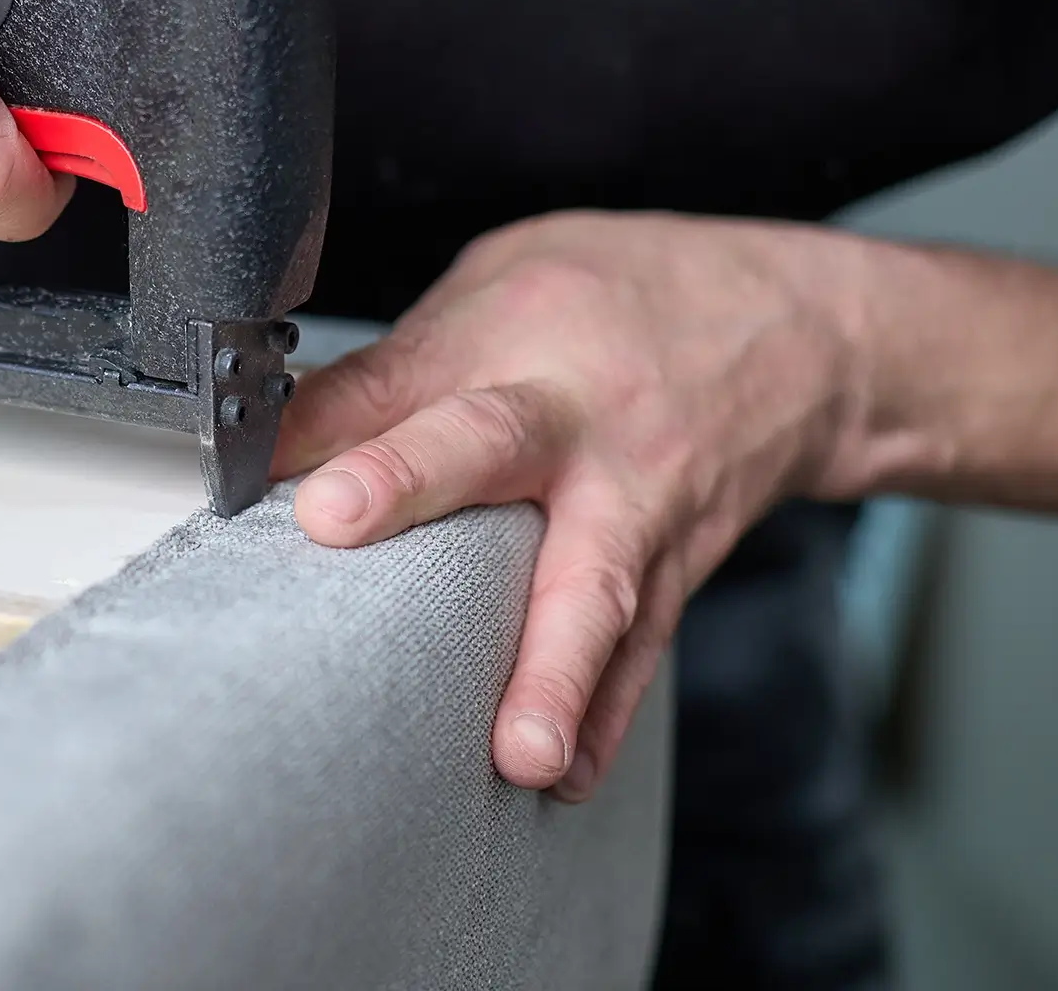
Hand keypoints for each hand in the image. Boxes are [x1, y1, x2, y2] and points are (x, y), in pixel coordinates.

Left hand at [272, 211, 870, 800]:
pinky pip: (639, 647)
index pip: (408, 369)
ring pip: (593, 584)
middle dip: (414, 485)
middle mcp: (581, 417)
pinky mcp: (675, 568)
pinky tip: (565, 773)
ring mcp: (639, 500)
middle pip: (496, 447)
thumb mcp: (506, 284)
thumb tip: (279, 437)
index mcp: (523, 333)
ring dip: (552, 670)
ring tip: (513, 750)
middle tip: (336, 527)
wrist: (801, 332)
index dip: (327, 406)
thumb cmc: (625, 300)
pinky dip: (603, 715)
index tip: (256, 453)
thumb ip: (400, 367)